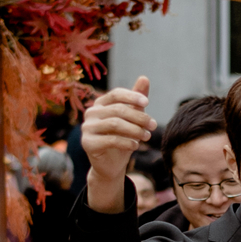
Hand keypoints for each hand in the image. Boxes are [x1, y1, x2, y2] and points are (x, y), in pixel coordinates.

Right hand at [82, 77, 155, 206]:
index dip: (131, 96)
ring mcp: (87, 128)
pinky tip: (136, 146)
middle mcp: (90, 113)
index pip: (116, 94)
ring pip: (115, 124)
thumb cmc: (123, 137)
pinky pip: (110, 140)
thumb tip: (144, 77)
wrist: (111, 164)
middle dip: (139, 117)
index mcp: (100, 103)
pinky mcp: (87, 143)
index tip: (147, 103)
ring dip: (135, 130)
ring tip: (147, 136)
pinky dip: (126, 142)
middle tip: (153, 125)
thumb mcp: (132, 118)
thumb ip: (137, 99)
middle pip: (118, 110)